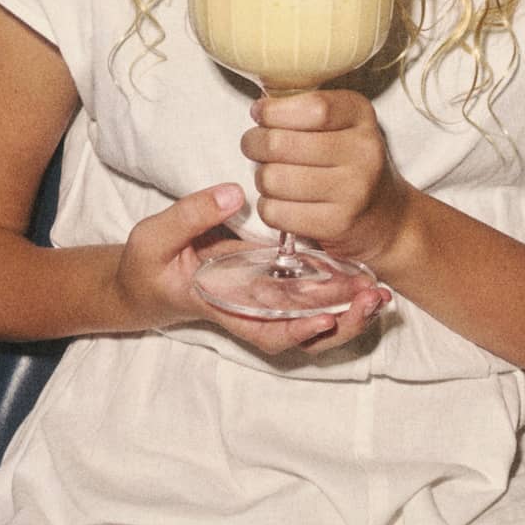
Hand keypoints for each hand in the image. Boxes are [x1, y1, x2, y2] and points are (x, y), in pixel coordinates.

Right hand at [112, 183, 390, 355]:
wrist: (145, 281)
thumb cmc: (147, 264)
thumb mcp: (155, 236)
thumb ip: (192, 214)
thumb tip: (235, 193)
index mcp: (223, 306)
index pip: (265, 330)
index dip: (297, 330)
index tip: (324, 318)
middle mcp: (250, 310)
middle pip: (302, 330)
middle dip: (340, 321)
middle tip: (372, 297)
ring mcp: (263, 300)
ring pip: (313, 319)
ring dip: (347, 311)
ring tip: (379, 293)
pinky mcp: (269, 285)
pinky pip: (308, 298)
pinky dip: (337, 294)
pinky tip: (363, 280)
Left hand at [242, 88, 410, 268]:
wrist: (387, 218)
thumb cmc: (349, 162)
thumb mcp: (341, 122)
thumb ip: (304, 108)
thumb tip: (259, 110)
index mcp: (360, 115)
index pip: (312, 107)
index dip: (273, 111)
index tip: (260, 114)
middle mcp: (363, 151)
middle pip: (279, 143)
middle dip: (254, 143)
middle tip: (255, 146)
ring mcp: (353, 190)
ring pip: (271, 179)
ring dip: (262, 178)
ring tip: (273, 176)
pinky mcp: (336, 224)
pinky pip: (275, 212)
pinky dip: (269, 207)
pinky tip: (282, 202)